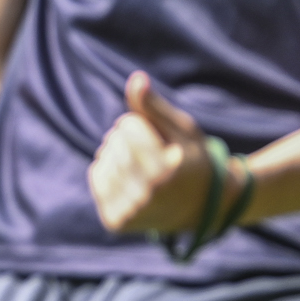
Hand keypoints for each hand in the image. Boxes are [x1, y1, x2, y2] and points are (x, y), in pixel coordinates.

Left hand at [88, 73, 213, 233]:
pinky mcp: (117, 222)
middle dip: (126, 138)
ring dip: (116, 153)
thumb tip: (136, 79)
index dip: (140, 124)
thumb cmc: (192, 160)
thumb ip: (155, 107)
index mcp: (168, 172)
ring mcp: (131, 212)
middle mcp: (149, 195)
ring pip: (103, 160)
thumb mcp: (181, 130)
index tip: (156, 136)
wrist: (202, 208)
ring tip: (139, 163)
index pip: (128, 126)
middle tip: (148, 151)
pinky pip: (97, 178)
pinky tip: (127, 176)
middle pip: (114, 142)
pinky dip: (106, 170)